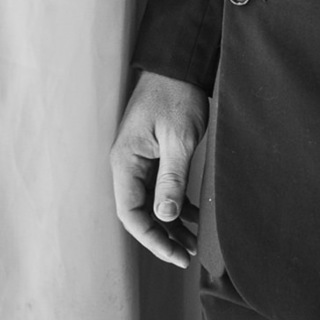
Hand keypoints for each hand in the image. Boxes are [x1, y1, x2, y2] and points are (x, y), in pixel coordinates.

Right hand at [109, 70, 207, 267]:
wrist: (179, 65)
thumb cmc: (176, 96)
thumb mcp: (179, 139)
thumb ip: (171, 179)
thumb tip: (165, 217)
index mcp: (126, 161)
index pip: (130, 214)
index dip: (152, 239)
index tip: (176, 255)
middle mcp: (128, 164)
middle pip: (139, 212)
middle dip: (162, 236)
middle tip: (188, 254)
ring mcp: (140, 160)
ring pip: (150, 203)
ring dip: (169, 223)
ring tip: (193, 242)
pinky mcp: (153, 154)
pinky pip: (159, 188)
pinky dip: (174, 204)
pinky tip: (192, 215)